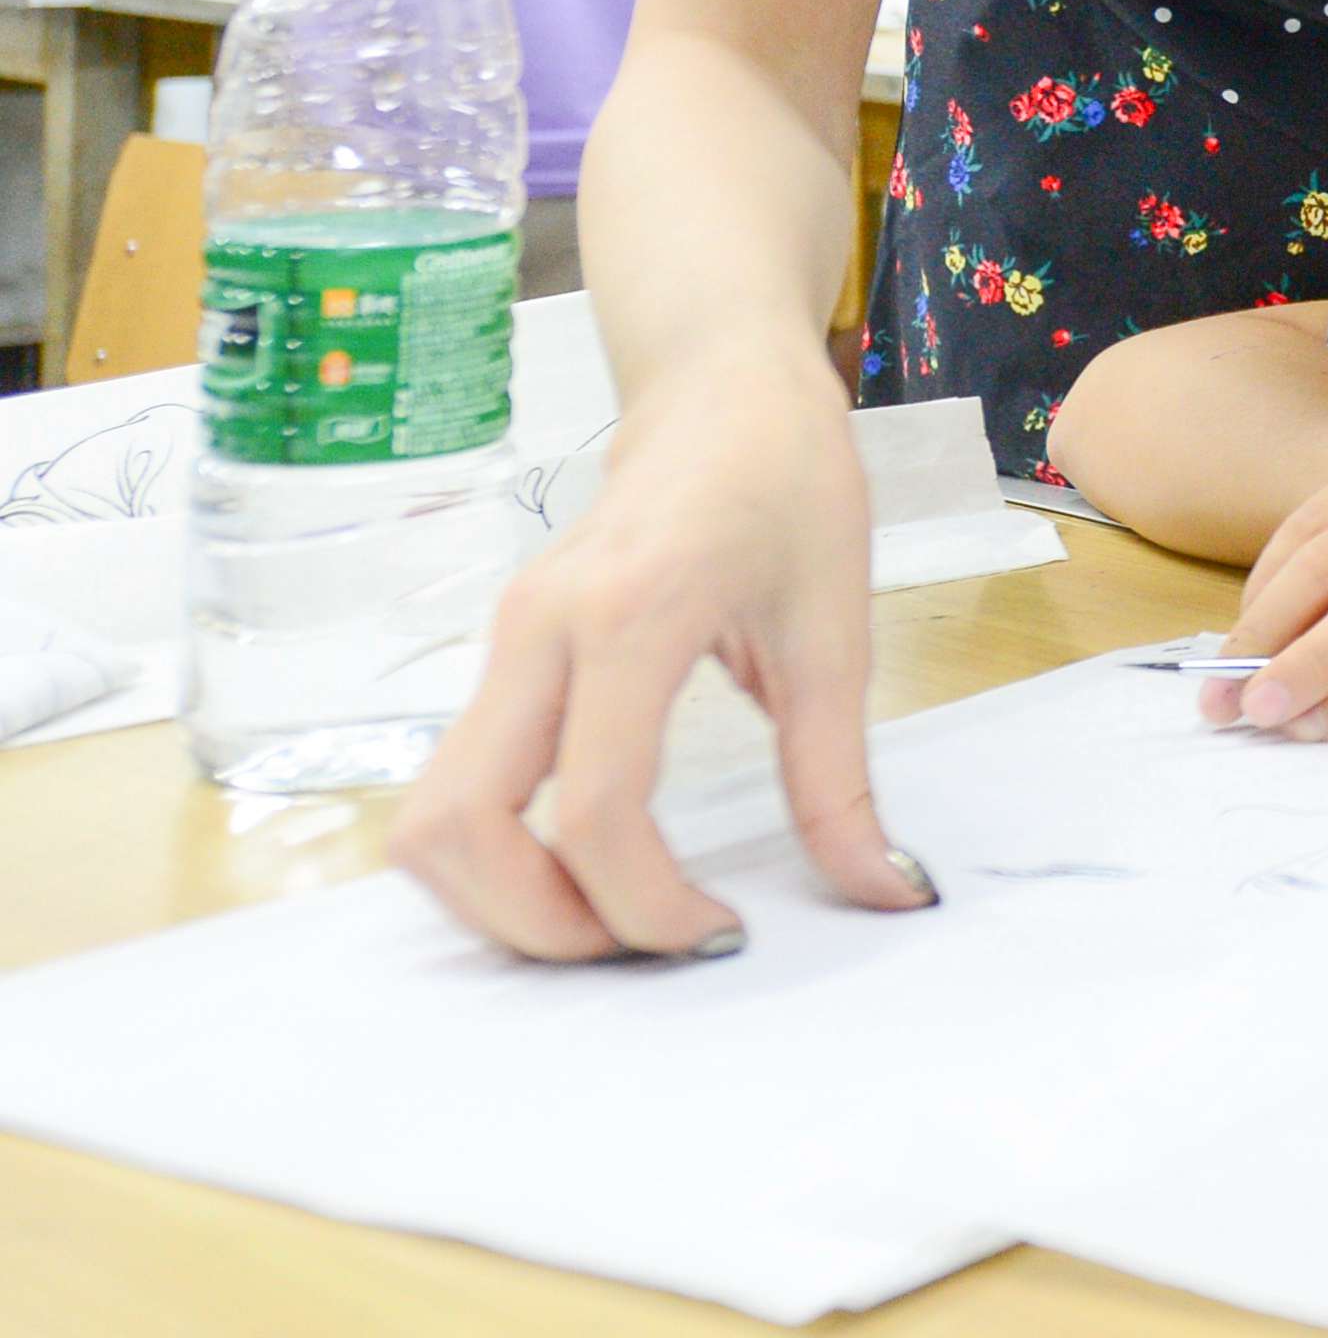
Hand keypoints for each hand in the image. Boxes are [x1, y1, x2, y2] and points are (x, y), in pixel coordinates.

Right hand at [392, 352, 936, 957]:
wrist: (720, 389)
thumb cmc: (788, 482)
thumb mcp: (837, 629)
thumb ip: (841, 776)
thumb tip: (887, 887)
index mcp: (628, 615)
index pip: (593, 805)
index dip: (644, 903)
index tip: (717, 936)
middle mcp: (537, 632)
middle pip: (460, 827)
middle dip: (537, 925)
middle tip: (642, 949)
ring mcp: (501, 643)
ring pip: (429, 818)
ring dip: (497, 900)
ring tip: (610, 920)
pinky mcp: (498, 658)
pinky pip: (453, 787)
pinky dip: (493, 857)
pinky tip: (583, 871)